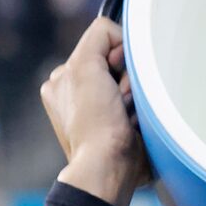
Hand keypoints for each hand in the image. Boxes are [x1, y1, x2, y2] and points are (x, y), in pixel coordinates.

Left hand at [45, 16, 147, 205]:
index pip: (100, 46)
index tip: (111, 80)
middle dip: (125, 80)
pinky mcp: (121, 135)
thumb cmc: (95, 122)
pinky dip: (142, 113)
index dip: (113, 57)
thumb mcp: (85, 64)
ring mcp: (99, 117)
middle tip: (120, 103)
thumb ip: (100, 36)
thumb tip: (122, 40)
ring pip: (132, 86)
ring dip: (135, 98)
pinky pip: (141, 107)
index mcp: (63, 80)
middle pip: (117, 66)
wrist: (110, 168)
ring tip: (127, 119)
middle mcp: (77, 96)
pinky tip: (134, 127)